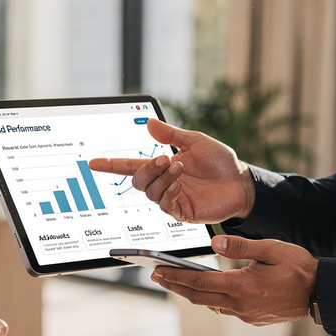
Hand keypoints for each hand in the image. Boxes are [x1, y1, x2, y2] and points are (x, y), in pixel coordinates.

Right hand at [88, 119, 255, 223]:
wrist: (241, 182)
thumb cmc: (220, 163)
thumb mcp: (195, 141)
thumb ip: (171, 135)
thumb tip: (149, 123)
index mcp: (162, 167)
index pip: (131, 166)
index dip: (111, 164)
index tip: (93, 162)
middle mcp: (163, 184)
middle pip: (137, 181)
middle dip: (147, 169)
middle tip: (164, 159)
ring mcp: (172, 199)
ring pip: (150, 193)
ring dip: (162, 179)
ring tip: (179, 168)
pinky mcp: (182, 212)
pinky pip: (165, 206)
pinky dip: (168, 193)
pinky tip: (178, 185)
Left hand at [152, 235, 316, 324]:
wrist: (321, 293)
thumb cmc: (299, 268)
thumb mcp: (270, 249)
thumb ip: (240, 246)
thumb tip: (214, 243)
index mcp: (242, 287)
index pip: (199, 283)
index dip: (175, 277)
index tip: (157, 271)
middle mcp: (241, 305)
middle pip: (199, 297)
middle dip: (176, 286)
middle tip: (156, 277)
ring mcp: (247, 315)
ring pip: (211, 305)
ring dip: (192, 293)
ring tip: (176, 282)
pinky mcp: (253, 318)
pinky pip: (225, 309)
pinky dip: (211, 299)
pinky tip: (206, 290)